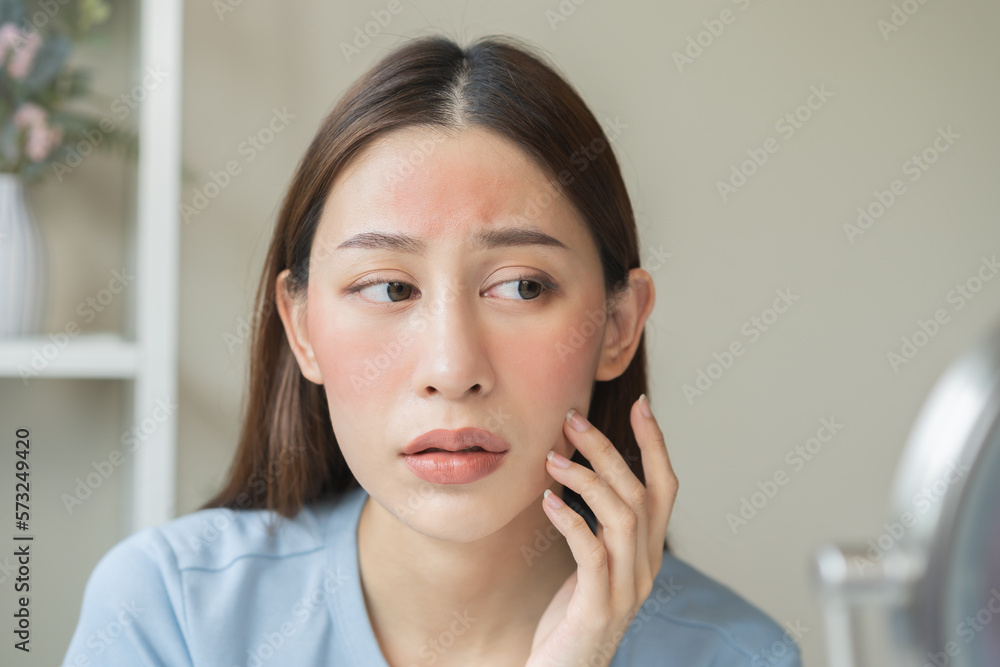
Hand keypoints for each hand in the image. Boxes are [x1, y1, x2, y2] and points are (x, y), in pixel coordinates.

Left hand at [525, 394, 677, 666]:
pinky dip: (571, 520)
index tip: (642, 406)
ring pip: (622, 517)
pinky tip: (547, 501)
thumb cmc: (572, 620)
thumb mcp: (591, 566)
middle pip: (640, 494)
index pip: (665, 489)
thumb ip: (596, 527)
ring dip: (587, 479)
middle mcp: (645, 568)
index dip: (656, 446)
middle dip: (609, 450)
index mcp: (647, 554)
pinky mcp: (599, 607)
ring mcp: (626, 589)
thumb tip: (579, 473)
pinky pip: (591, 553)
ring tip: (552, 458)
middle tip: (573, 420)